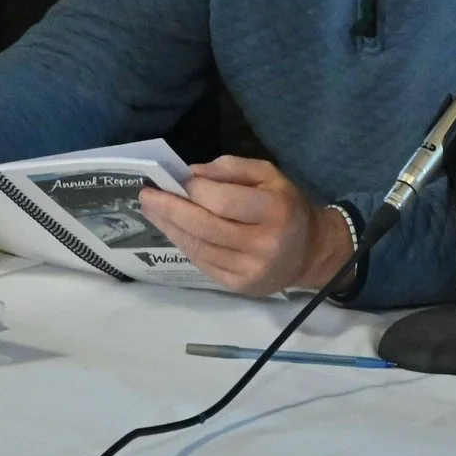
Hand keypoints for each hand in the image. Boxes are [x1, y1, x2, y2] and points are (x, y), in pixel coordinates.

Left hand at [138, 155, 351, 295]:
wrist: (310, 252)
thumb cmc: (285, 206)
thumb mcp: (267, 175)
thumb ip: (230, 168)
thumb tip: (192, 174)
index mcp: (274, 210)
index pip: (222, 200)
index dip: (194, 189)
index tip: (177, 180)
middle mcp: (265, 244)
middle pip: (204, 226)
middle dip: (169, 209)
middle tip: (145, 195)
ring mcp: (252, 269)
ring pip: (199, 247)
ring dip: (169, 227)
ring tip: (151, 211)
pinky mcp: (242, 286)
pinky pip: (203, 263)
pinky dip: (184, 244)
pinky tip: (172, 230)